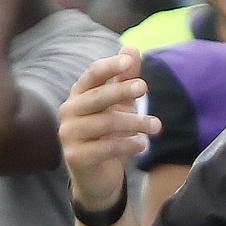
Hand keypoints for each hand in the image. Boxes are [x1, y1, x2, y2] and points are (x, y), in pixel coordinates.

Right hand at [59, 49, 159, 209]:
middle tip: (145, 88)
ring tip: (157, 126)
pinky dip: (128, 145)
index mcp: (79, 95)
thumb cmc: (109, 135)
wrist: (98, 177)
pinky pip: (106, 147)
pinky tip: (143, 145)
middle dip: (121, 90)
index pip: (91, 75)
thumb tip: (132, 48)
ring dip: (135, 122)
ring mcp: (69, 135)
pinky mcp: (76, 157)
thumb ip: (125, 79)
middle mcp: (69, 112)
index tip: (129, 61)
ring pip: (105, 123)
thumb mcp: (120, 105)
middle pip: (97, 97)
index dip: (109, 67)